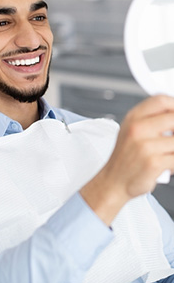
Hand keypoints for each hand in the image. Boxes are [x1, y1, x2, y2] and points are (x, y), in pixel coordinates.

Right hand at [80, 95, 173, 224]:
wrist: (114, 181)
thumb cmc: (125, 158)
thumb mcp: (131, 131)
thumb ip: (150, 119)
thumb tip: (173, 114)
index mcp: (133, 118)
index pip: (161, 100)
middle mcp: (137, 129)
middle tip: (172, 138)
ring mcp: (145, 145)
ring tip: (167, 154)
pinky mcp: (153, 162)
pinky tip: (167, 165)